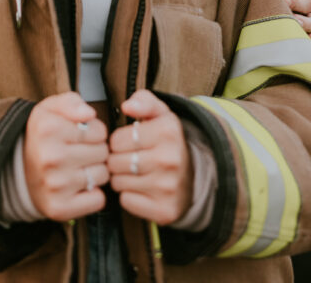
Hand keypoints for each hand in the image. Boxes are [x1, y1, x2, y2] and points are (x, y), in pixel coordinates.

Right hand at [23, 92, 108, 220]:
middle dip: (96, 150)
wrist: (18, 170)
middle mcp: (51, 157)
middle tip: (79, 152)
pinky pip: (98, 200)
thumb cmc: (43, 136)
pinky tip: (79, 186)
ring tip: (78, 168)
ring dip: (95, 171)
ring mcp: (55, 184)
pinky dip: (93, 194)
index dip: (94, 132)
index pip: (99, 130)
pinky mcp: (59, 208)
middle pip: (103, 152)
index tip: (81, 135)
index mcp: (50, 129)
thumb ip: (71, 102)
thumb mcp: (51, 109)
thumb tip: (90, 114)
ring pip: (103, 175)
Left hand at [108, 90, 192, 224]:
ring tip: (134, 173)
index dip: (118, 141)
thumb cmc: (169, 141)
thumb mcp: (161, 114)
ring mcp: (168, 187)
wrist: (196, 176)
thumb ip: (143, 101)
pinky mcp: (164, 210)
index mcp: (167, 132)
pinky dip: (129, 196)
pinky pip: (126, 201)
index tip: (129, 143)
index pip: (116, 140)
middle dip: (116, 160)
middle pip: (114, 162)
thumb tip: (127, 106)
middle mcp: (169, 160)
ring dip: (120, 178)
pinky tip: (141, 188)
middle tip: (129, 159)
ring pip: (118, 183)